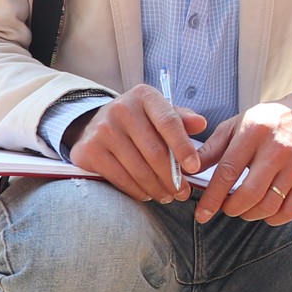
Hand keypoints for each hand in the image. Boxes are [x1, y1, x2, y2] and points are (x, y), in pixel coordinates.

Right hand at [65, 86, 205, 203]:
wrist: (97, 124)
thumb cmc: (139, 121)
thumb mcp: (160, 113)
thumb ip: (181, 119)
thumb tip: (201, 124)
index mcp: (144, 95)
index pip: (169, 122)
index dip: (183, 147)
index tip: (194, 168)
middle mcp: (121, 108)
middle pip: (155, 151)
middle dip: (172, 177)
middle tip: (183, 193)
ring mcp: (103, 129)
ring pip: (139, 169)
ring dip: (157, 188)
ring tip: (168, 196)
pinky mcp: (90, 150)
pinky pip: (121, 178)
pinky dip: (138, 191)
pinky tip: (147, 195)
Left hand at [191, 93, 291, 224]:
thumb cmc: (266, 122)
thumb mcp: (235, 125)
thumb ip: (212, 149)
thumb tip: (188, 171)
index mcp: (253, 132)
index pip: (228, 171)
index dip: (212, 197)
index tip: (202, 213)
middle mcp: (277, 149)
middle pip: (250, 193)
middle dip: (231, 208)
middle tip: (225, 207)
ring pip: (269, 206)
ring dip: (249, 214)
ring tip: (243, 207)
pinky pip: (289, 212)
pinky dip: (272, 219)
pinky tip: (264, 210)